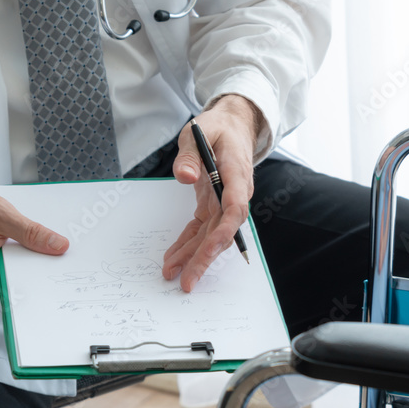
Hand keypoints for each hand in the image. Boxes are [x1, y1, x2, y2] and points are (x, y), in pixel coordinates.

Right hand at [0, 187, 68, 301]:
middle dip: (38, 268)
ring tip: (39, 248)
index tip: (61, 265)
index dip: (42, 273)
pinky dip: (20, 264)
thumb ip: (31, 232)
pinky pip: (10, 275)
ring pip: (17, 280)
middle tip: (58, 253)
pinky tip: (26, 250)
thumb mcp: (1, 215)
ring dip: (29, 265)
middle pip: (20, 284)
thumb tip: (60, 246)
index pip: (20, 283)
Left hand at [163, 95, 260, 290]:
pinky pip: (201, 229)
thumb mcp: (199, 132)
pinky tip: (174, 259)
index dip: (225, 230)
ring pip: (211, 236)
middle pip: (223, 231)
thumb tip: (184, 176)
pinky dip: (187, 244)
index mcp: (236, 174)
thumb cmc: (218, 128)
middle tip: (188, 280)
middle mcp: (235, 194)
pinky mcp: (213, 205)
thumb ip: (190, 155)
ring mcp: (224, 202)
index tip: (211, 248)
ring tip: (172, 274)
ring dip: (193, 257)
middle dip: (205, 258)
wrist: (233, 127)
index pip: (235, 207)